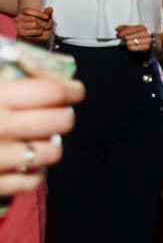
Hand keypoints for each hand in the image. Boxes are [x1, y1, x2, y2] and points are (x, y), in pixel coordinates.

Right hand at [0, 76, 83, 196]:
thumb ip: (7, 69)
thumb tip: (35, 63)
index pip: (54, 91)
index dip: (72, 90)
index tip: (75, 91)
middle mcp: (0, 127)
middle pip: (62, 121)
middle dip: (65, 116)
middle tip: (59, 115)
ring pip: (52, 153)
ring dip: (52, 145)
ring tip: (41, 139)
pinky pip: (33, 180)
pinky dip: (35, 172)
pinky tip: (26, 162)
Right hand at [15, 6, 53, 44]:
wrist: (34, 33)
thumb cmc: (40, 22)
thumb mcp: (44, 16)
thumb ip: (47, 13)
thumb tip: (50, 9)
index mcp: (22, 11)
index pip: (28, 11)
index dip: (39, 13)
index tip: (47, 17)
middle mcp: (18, 18)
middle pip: (33, 18)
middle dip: (43, 21)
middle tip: (48, 25)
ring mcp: (18, 26)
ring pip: (34, 25)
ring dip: (42, 27)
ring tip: (44, 29)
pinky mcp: (21, 34)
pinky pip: (33, 32)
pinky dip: (39, 32)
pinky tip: (41, 32)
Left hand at [116, 24, 154, 52]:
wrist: (150, 41)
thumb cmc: (139, 35)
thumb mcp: (133, 30)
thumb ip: (124, 28)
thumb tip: (117, 28)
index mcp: (143, 27)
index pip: (132, 29)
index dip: (124, 32)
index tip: (118, 35)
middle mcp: (146, 32)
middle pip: (134, 35)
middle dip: (126, 38)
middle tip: (120, 40)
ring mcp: (148, 39)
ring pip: (136, 41)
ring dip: (128, 43)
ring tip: (124, 43)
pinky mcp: (148, 46)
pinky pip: (139, 47)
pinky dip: (133, 47)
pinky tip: (128, 47)